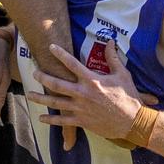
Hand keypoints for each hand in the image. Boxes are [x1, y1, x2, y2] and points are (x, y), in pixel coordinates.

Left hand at [27, 41, 151, 140]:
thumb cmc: (129, 97)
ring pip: (55, 102)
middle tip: (34, 72)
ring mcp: (80, 108)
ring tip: (29, 95)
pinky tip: (41, 118)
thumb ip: (113, 58)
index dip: (60, 54)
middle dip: (43, 77)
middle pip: (57, 83)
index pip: (72, 64)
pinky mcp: (81, 121)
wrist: (133, 121)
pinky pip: (62, 121)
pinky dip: (50, 119)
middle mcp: (82, 93)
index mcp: (92, 80)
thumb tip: (110, 41)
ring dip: (40, 98)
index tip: (50, 47)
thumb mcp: (123, 75)